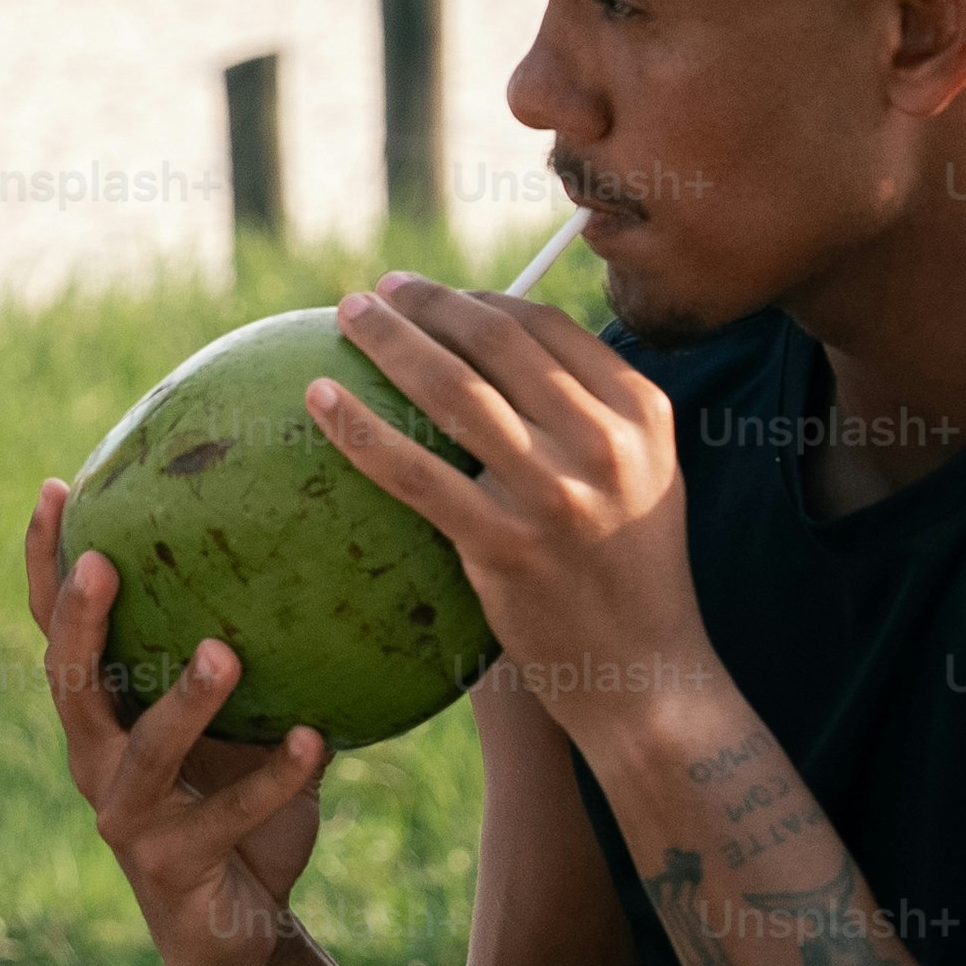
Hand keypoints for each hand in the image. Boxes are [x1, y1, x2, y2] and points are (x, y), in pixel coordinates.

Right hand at [28, 483, 331, 965]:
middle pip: (69, 683)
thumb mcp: (240, 725)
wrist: (236, 931)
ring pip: (145, 752)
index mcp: (102, 718)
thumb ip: (251, 659)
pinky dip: (276, 779)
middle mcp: (98, 762)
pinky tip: (318, 740)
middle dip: (79, 621)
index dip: (46, 564)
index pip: (57, 631)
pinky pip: (229, 817)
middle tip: (102, 561)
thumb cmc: (237, 809)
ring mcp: (129, 819)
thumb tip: (309, 550)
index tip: (57, 488)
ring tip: (223, 653)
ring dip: (185, 701)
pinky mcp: (174, 867)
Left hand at [308, 273, 705, 709]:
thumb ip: (589, 416)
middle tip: (377, 291)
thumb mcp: (643, 477)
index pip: (547, 327)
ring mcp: (554, 494)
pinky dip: (359, 428)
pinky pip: (414, 473)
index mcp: (639, 414)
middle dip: (428, 304)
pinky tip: (318, 399)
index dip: (480, 299)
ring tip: (346, 315)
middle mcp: (603, 443)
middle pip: (496, 343)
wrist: (646, 674)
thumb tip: (495, 351)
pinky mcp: (505, 545)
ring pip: (453, 393)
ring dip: (390, 341)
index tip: (430, 294)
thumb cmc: (630, 572)